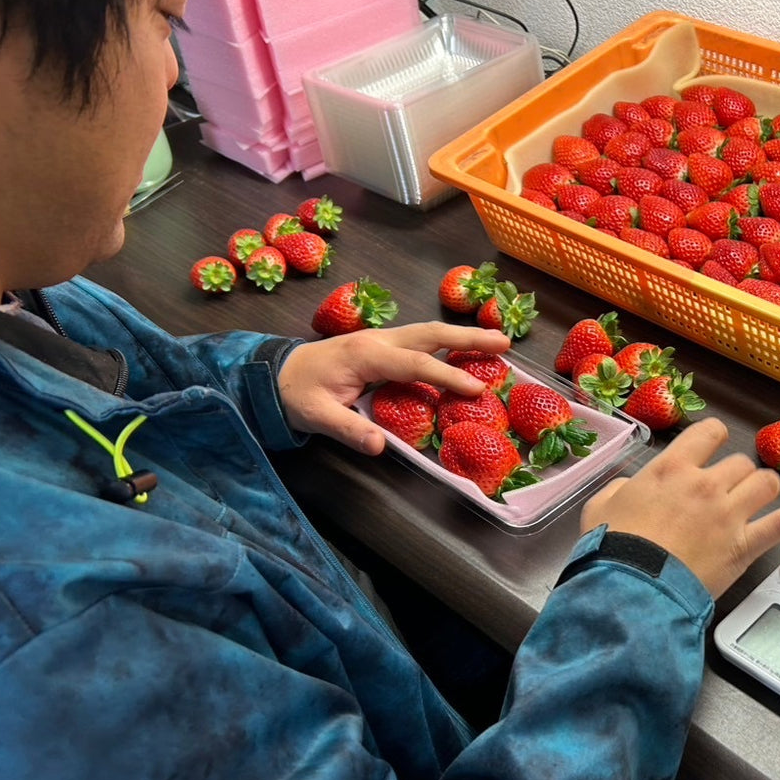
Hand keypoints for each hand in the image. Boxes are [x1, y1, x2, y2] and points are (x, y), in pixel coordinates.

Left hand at [277, 322, 508, 453]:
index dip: (447, 376)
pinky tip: (466, 351)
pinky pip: (422, 341)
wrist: (275, 373)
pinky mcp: (383, 346)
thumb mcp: (315, 416)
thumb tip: (379, 447)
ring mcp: (382, 339)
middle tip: (505, 342)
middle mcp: (379, 340)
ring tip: (498, 343)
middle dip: (469, 339)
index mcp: (365, 355)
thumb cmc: (296, 393)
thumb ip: (347, 429)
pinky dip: (448, 343)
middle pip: (431, 334)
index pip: (415, 364)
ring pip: (429, 333)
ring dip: (464, 337)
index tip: (476, 389)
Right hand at [580, 418, 779, 598]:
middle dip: (736, 474)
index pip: (707, 433)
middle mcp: (706, 484)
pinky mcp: (745, 545)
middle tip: (727, 489)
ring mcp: (730, 514)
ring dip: (764, 487)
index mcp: (671, 469)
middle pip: (740, 463)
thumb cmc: (613, 548)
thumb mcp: (601, 506)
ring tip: (760, 495)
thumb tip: (633, 487)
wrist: (633, 587)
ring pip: (765, 483)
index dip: (714, 437)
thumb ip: (621, 488)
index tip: (714, 445)